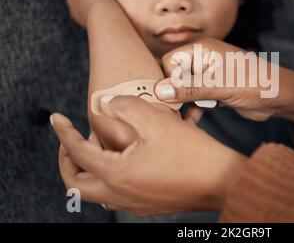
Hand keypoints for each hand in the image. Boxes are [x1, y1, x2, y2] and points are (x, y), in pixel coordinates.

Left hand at [51, 96, 245, 215]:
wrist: (223, 181)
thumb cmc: (192, 152)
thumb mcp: (157, 121)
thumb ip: (126, 106)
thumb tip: (106, 104)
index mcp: (117, 174)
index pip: (77, 153)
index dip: (63, 133)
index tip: (55, 117)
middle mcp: (121, 194)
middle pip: (76, 185)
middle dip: (67, 161)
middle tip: (71, 141)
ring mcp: (135, 203)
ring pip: (95, 194)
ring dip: (86, 173)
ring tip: (94, 151)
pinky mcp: (149, 205)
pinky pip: (115, 197)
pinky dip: (107, 180)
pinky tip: (122, 163)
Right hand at [155, 38, 293, 125]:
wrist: (281, 98)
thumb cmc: (256, 84)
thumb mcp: (221, 86)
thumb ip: (191, 89)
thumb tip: (159, 90)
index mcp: (202, 51)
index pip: (169, 62)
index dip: (167, 80)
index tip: (168, 100)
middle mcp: (203, 62)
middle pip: (174, 77)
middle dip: (172, 95)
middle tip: (170, 113)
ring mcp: (208, 78)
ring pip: (183, 92)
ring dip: (182, 106)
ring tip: (180, 120)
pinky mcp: (214, 93)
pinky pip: (195, 102)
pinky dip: (192, 112)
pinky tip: (190, 123)